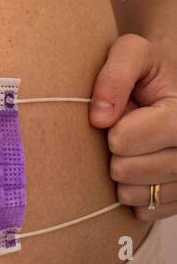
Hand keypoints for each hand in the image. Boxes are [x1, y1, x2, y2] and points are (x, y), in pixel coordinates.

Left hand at [90, 34, 176, 220]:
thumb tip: (99, 118)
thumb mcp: (131, 52)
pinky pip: (144, 210)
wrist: (164, 88)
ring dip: (119, 175)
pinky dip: (132, 194)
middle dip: (112, 152)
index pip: (127, 139)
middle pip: (129, 169)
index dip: (111, 130)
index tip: (114, 118)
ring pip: (136, 194)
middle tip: (120, 133)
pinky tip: (138, 170)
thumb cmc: (145, 69)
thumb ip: (114, 75)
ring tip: (130, 151)